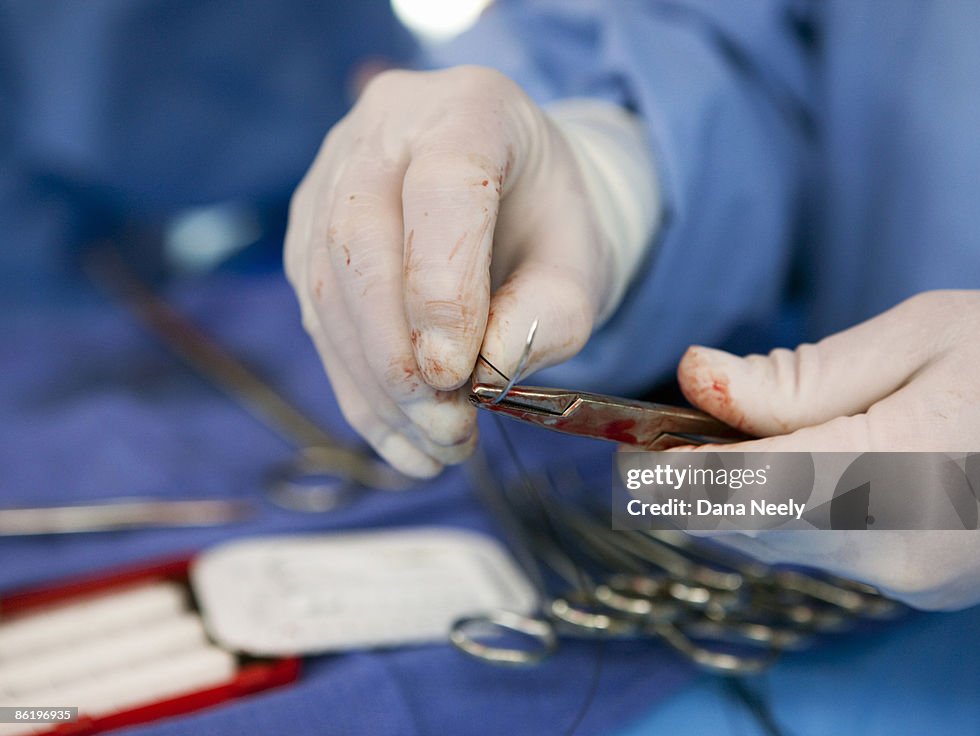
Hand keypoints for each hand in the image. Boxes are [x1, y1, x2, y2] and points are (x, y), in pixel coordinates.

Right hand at [285, 67, 618, 476]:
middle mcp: (383, 130)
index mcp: (468, 108)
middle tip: (447, 425)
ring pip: (326, 286)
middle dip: (396, 352)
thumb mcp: (578, 265)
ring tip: (436, 447)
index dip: (442, 285)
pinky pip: (318, 316)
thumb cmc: (549, 223)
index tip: (459, 371)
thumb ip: (546, 314)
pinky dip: (359, 390)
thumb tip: (482, 374)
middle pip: (360, 238)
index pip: (441, 186)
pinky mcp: (310, 232)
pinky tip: (403, 440)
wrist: (513, 198)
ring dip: (376, 385)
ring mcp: (331, 178)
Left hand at [676, 289, 979, 608]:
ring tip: (757, 432)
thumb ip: (798, 376)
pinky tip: (816, 462)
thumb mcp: (920, 337)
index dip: (671, 472)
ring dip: (748, 495)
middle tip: (688, 425)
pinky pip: (828, 551)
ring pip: (782, 542)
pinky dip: (798, 510)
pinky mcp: (928, 587)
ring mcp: (915, 582)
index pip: (736, 490)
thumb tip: (695, 378)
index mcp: (891, 479)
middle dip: (703, 479)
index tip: (637, 445)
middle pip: (748, 525)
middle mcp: (896, 554)